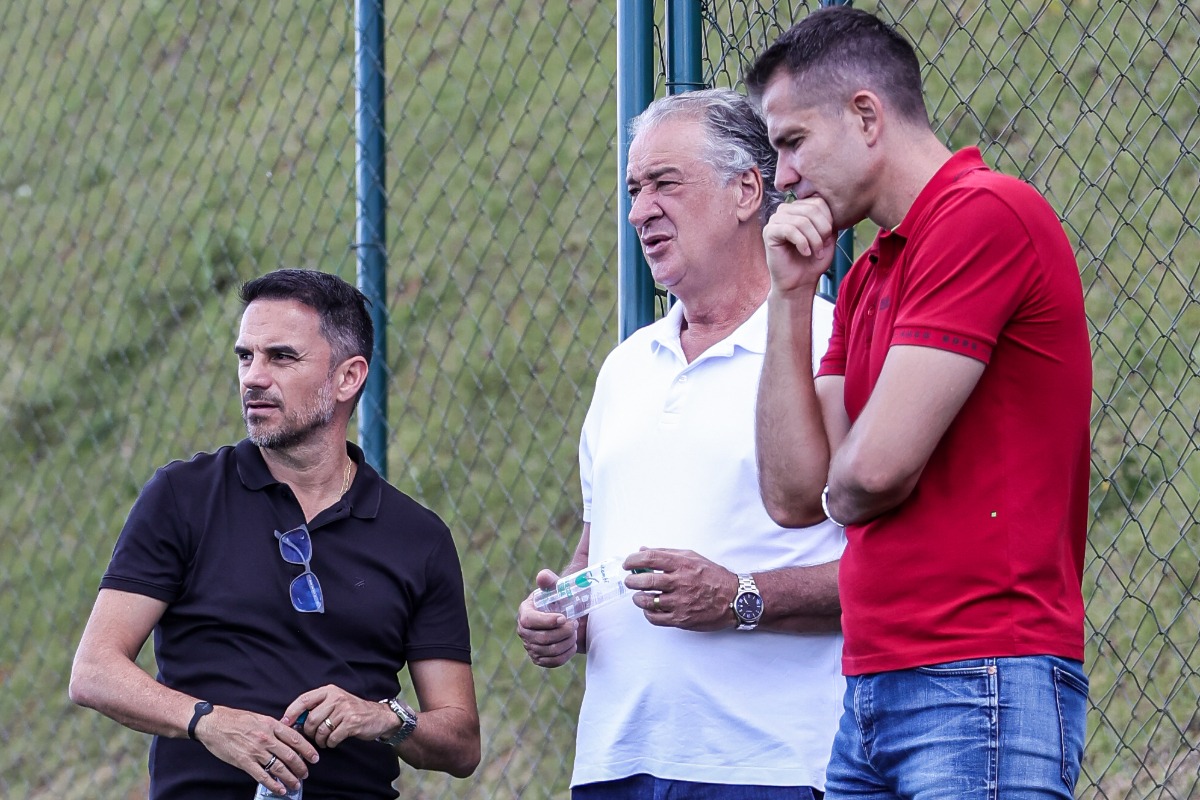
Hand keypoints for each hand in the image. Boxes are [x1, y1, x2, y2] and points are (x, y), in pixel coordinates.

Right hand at [194, 705, 316, 794]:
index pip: (296, 738)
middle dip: (301, 767)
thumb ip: (274, 727)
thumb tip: (287, 735)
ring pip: (279, 767)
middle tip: (306, 773)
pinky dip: (273, 784)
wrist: (213, 723)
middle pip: (290, 755)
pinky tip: (280, 789)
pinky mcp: (244, 762)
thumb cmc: (235, 719)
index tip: (314, 757)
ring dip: (290, 777)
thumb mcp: (259, 717)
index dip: (308, 750)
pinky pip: (262, 776)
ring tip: (296, 784)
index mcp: (271, 725)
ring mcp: (255, 751)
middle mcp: (266, 738)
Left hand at [282, 685, 396, 749]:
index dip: (291, 713)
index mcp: (329, 691)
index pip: (304, 700)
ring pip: (320, 730)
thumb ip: (317, 707)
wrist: (379, 716)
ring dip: (320, 740)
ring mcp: (345, 710)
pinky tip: (334, 741)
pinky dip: (330, 743)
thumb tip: (293, 721)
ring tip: (325, 740)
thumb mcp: (335, 702)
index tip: (284, 724)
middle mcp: (336, 697)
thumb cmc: (352, 711)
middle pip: (310, 719)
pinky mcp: (351, 723)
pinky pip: (332, 738)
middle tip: (314, 736)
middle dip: (309, 732)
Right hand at [516, 569, 579, 667]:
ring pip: (549, 651)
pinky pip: (552, 662)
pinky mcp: (539, 658)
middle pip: (542, 638)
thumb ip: (550, 580)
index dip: (547, 621)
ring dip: (567, 642)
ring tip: (575, 632)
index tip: (564, 618)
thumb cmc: (562, 599)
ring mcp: (530, 646)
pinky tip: (572, 644)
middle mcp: (524, 630)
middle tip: (575, 623)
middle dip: (563, 632)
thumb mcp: (557, 587)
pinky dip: (566, 654)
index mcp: (525, 611)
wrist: (569, 615)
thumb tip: (542, 577)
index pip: (530, 620)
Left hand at [623, 548, 736, 631]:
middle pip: (645, 580)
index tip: (628, 564)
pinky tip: (650, 608)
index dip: (633, 560)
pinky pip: (655, 618)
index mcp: (682, 564)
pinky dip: (648, 613)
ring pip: (647, 601)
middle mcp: (680, 582)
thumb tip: (643, 550)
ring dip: (638, 598)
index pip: (650, 558)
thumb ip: (667, 553)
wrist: (734, 599)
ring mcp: (680, 602)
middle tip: (630, 581)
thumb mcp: (692, 557)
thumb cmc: (713, 577)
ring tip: (639, 596)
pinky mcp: (681, 619)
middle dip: (632, 581)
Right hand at [763, 197, 835, 293]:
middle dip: (822, 230)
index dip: (828, 220)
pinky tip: (805, 253)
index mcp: (799, 208)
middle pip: (811, 209)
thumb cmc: (812, 261)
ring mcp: (775, 220)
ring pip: (801, 221)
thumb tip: (832, 210)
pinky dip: (802, 243)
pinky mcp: (769, 232)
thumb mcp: (828, 238)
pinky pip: (790, 230)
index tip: (828, 238)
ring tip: (816, 253)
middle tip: (822, 248)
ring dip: (814, 240)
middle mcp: (786, 210)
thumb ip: (829, 220)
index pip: (819, 202)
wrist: (799, 282)